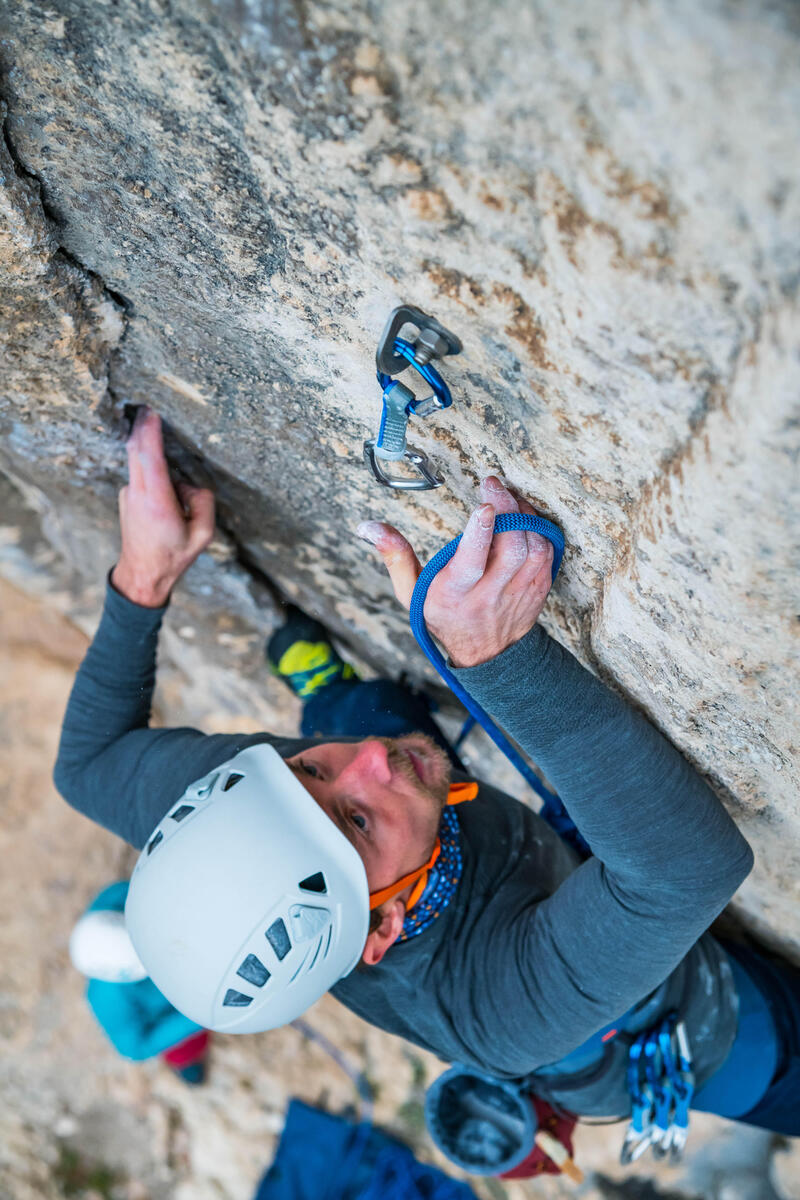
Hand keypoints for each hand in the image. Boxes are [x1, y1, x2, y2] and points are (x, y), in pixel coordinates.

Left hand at [111, 409, 214, 606]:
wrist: (142, 574)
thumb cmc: (174, 556)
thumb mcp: (203, 535)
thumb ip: (203, 503)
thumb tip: (191, 485)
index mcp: (157, 503)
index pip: (150, 458)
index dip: (150, 433)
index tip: (152, 413)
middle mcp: (138, 495)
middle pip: (135, 451)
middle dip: (141, 428)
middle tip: (147, 408)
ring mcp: (128, 496)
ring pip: (139, 463)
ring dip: (153, 456)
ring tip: (173, 484)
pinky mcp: (127, 498)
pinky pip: (142, 476)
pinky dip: (153, 474)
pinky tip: (165, 496)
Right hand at [357, 476, 554, 667]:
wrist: (486, 654)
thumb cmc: (444, 616)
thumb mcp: (411, 592)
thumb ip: (394, 556)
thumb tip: (369, 526)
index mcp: (455, 594)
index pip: (472, 563)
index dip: (480, 533)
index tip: (483, 505)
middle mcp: (490, 595)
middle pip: (510, 550)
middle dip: (507, 511)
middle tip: (494, 485)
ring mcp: (518, 593)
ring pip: (533, 550)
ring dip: (525, 517)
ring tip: (508, 498)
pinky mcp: (537, 590)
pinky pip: (546, 555)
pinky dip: (538, 530)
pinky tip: (524, 516)